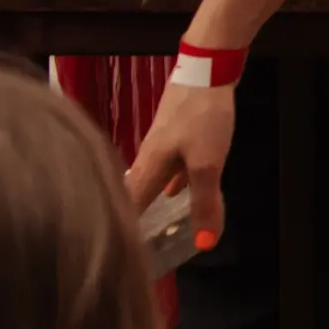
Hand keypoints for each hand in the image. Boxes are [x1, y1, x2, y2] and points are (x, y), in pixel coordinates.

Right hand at [125, 71, 238, 248]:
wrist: (208, 66)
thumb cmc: (202, 117)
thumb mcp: (208, 164)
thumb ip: (205, 202)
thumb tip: (205, 243)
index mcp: (145, 170)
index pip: (127, 212)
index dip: (124, 237)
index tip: (119, 262)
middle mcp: (147, 159)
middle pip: (136, 198)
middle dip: (136, 222)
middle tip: (136, 249)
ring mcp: (162, 144)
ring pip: (153, 181)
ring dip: (155, 203)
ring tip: (157, 227)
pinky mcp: (178, 132)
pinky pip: (170, 166)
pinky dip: (173, 182)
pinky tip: (178, 189)